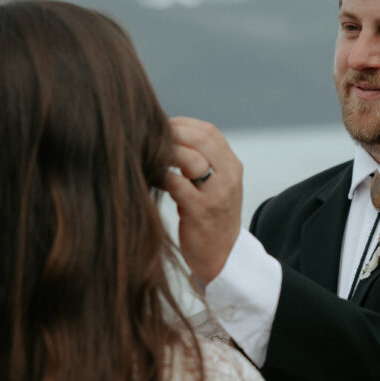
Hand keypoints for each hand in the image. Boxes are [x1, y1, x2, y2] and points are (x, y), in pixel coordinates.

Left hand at [164, 116, 243, 284]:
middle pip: (200, 138)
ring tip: (147, 156)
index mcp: (232, 165)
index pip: (208, 131)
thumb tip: (165, 134)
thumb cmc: (209, 216)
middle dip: (171, 134)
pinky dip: (159, 176)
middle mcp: (229, 176)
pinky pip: (176, 183)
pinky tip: (150, 178)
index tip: (159, 128)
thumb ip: (200, 161)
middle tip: (148, 139)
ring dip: (164, 154)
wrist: (221, 256)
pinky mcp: (201, 211)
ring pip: (189, 158)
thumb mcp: (214, 184)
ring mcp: (217, 194)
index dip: (181, 125)